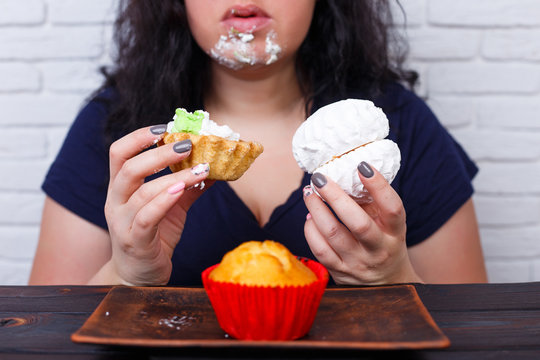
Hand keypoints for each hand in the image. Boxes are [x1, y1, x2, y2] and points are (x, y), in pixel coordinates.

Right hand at [104, 125, 211, 285]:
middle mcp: (115, 202)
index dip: (138, 137)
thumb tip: (216, 166)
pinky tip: (182, 189)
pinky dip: (165, 200)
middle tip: (187, 143)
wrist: (140, 277)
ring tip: (200, 168)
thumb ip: (188, 186)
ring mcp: (122, 222)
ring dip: (174, 176)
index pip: (119, 153)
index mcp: (120, 188)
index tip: (164, 127)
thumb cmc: (154, 236)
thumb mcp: (172, 206)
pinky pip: (147, 217)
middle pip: (128, 168)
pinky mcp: (134, 241)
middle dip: (159, 152)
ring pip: (142, 192)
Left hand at [303, 162, 421, 284]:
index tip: (362, 166)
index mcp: (395, 232)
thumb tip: (343, 172)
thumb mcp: (387, 224)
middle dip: (335, 196)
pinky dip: (311, 229)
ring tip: (309, 192)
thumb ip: (370, 202)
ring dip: (316, 209)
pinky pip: (320, 249)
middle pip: (358, 223)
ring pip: (333, 234)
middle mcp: (379, 249)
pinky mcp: (340, 272)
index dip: (379, 186)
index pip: (392, 209)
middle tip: (320, 178)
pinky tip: (309, 216)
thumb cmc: (383, 242)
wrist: (387, 284)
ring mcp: (358, 263)